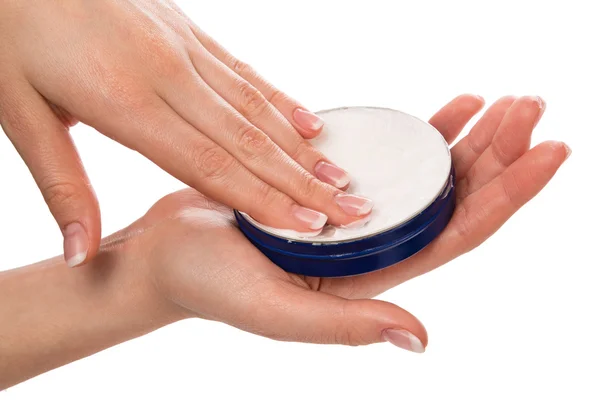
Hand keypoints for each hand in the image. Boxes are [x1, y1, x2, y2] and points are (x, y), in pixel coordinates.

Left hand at [0, 0, 365, 268]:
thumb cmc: (10, 32)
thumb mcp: (19, 112)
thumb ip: (61, 186)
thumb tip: (81, 253)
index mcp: (124, 101)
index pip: (210, 165)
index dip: (263, 200)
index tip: (308, 227)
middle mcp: (166, 73)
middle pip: (248, 140)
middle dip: (303, 182)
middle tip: (350, 208)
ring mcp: (181, 46)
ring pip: (255, 105)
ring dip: (302, 145)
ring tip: (339, 175)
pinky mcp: (185, 29)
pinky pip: (242, 70)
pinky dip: (280, 98)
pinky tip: (308, 121)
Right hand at [116, 94, 568, 352]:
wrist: (167, 255)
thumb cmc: (210, 285)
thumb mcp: (277, 313)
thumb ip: (346, 326)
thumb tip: (421, 338)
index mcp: (373, 274)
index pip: (458, 231)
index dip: (508, 194)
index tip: (547, 152)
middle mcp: (377, 242)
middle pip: (457, 196)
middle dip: (501, 153)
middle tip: (532, 106)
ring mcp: (359, 212)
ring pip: (432, 173)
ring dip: (473, 138)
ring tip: (506, 101)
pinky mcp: (333, 184)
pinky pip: (393, 155)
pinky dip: (426, 130)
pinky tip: (454, 106)